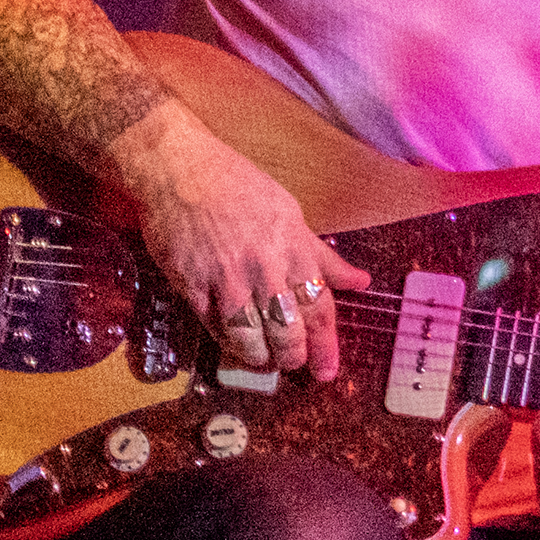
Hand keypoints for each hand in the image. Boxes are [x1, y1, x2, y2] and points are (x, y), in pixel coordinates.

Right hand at [99, 99, 365, 375]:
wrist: (180, 170)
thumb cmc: (236, 186)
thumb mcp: (290, 213)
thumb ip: (323, 255)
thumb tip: (360, 281)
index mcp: (293, 247)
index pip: (320, 306)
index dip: (325, 344)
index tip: (327, 370)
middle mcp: (264, 265)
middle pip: (287, 329)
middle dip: (293, 356)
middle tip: (292, 364)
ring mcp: (227, 276)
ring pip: (250, 335)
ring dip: (259, 356)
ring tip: (263, 359)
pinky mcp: (192, 283)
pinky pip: (213, 324)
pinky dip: (225, 340)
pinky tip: (232, 342)